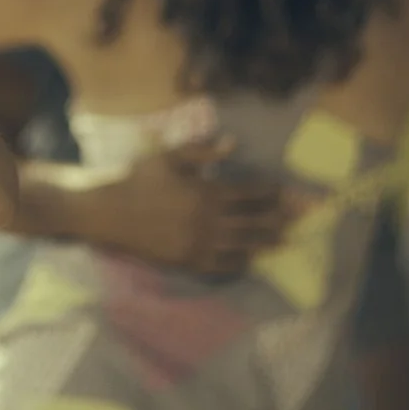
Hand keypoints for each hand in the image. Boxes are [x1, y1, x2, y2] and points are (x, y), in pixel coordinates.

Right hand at [80, 138, 298, 278]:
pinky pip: (221, 265)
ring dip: (266, 243)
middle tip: (299, 220)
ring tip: (285, 242)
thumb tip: (233, 144)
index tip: (286, 192)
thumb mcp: (169, 158)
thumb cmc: (138, 179)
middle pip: (253, 222)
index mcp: (205, 192)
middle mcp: (207, 221)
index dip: (270, 193)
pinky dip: (239, 263)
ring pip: (242, 245)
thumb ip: (202, 151)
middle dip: (278, 219)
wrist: (109, 213)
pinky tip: (250, 261)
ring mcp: (198, 243)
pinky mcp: (187, 261)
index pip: (248, 194)